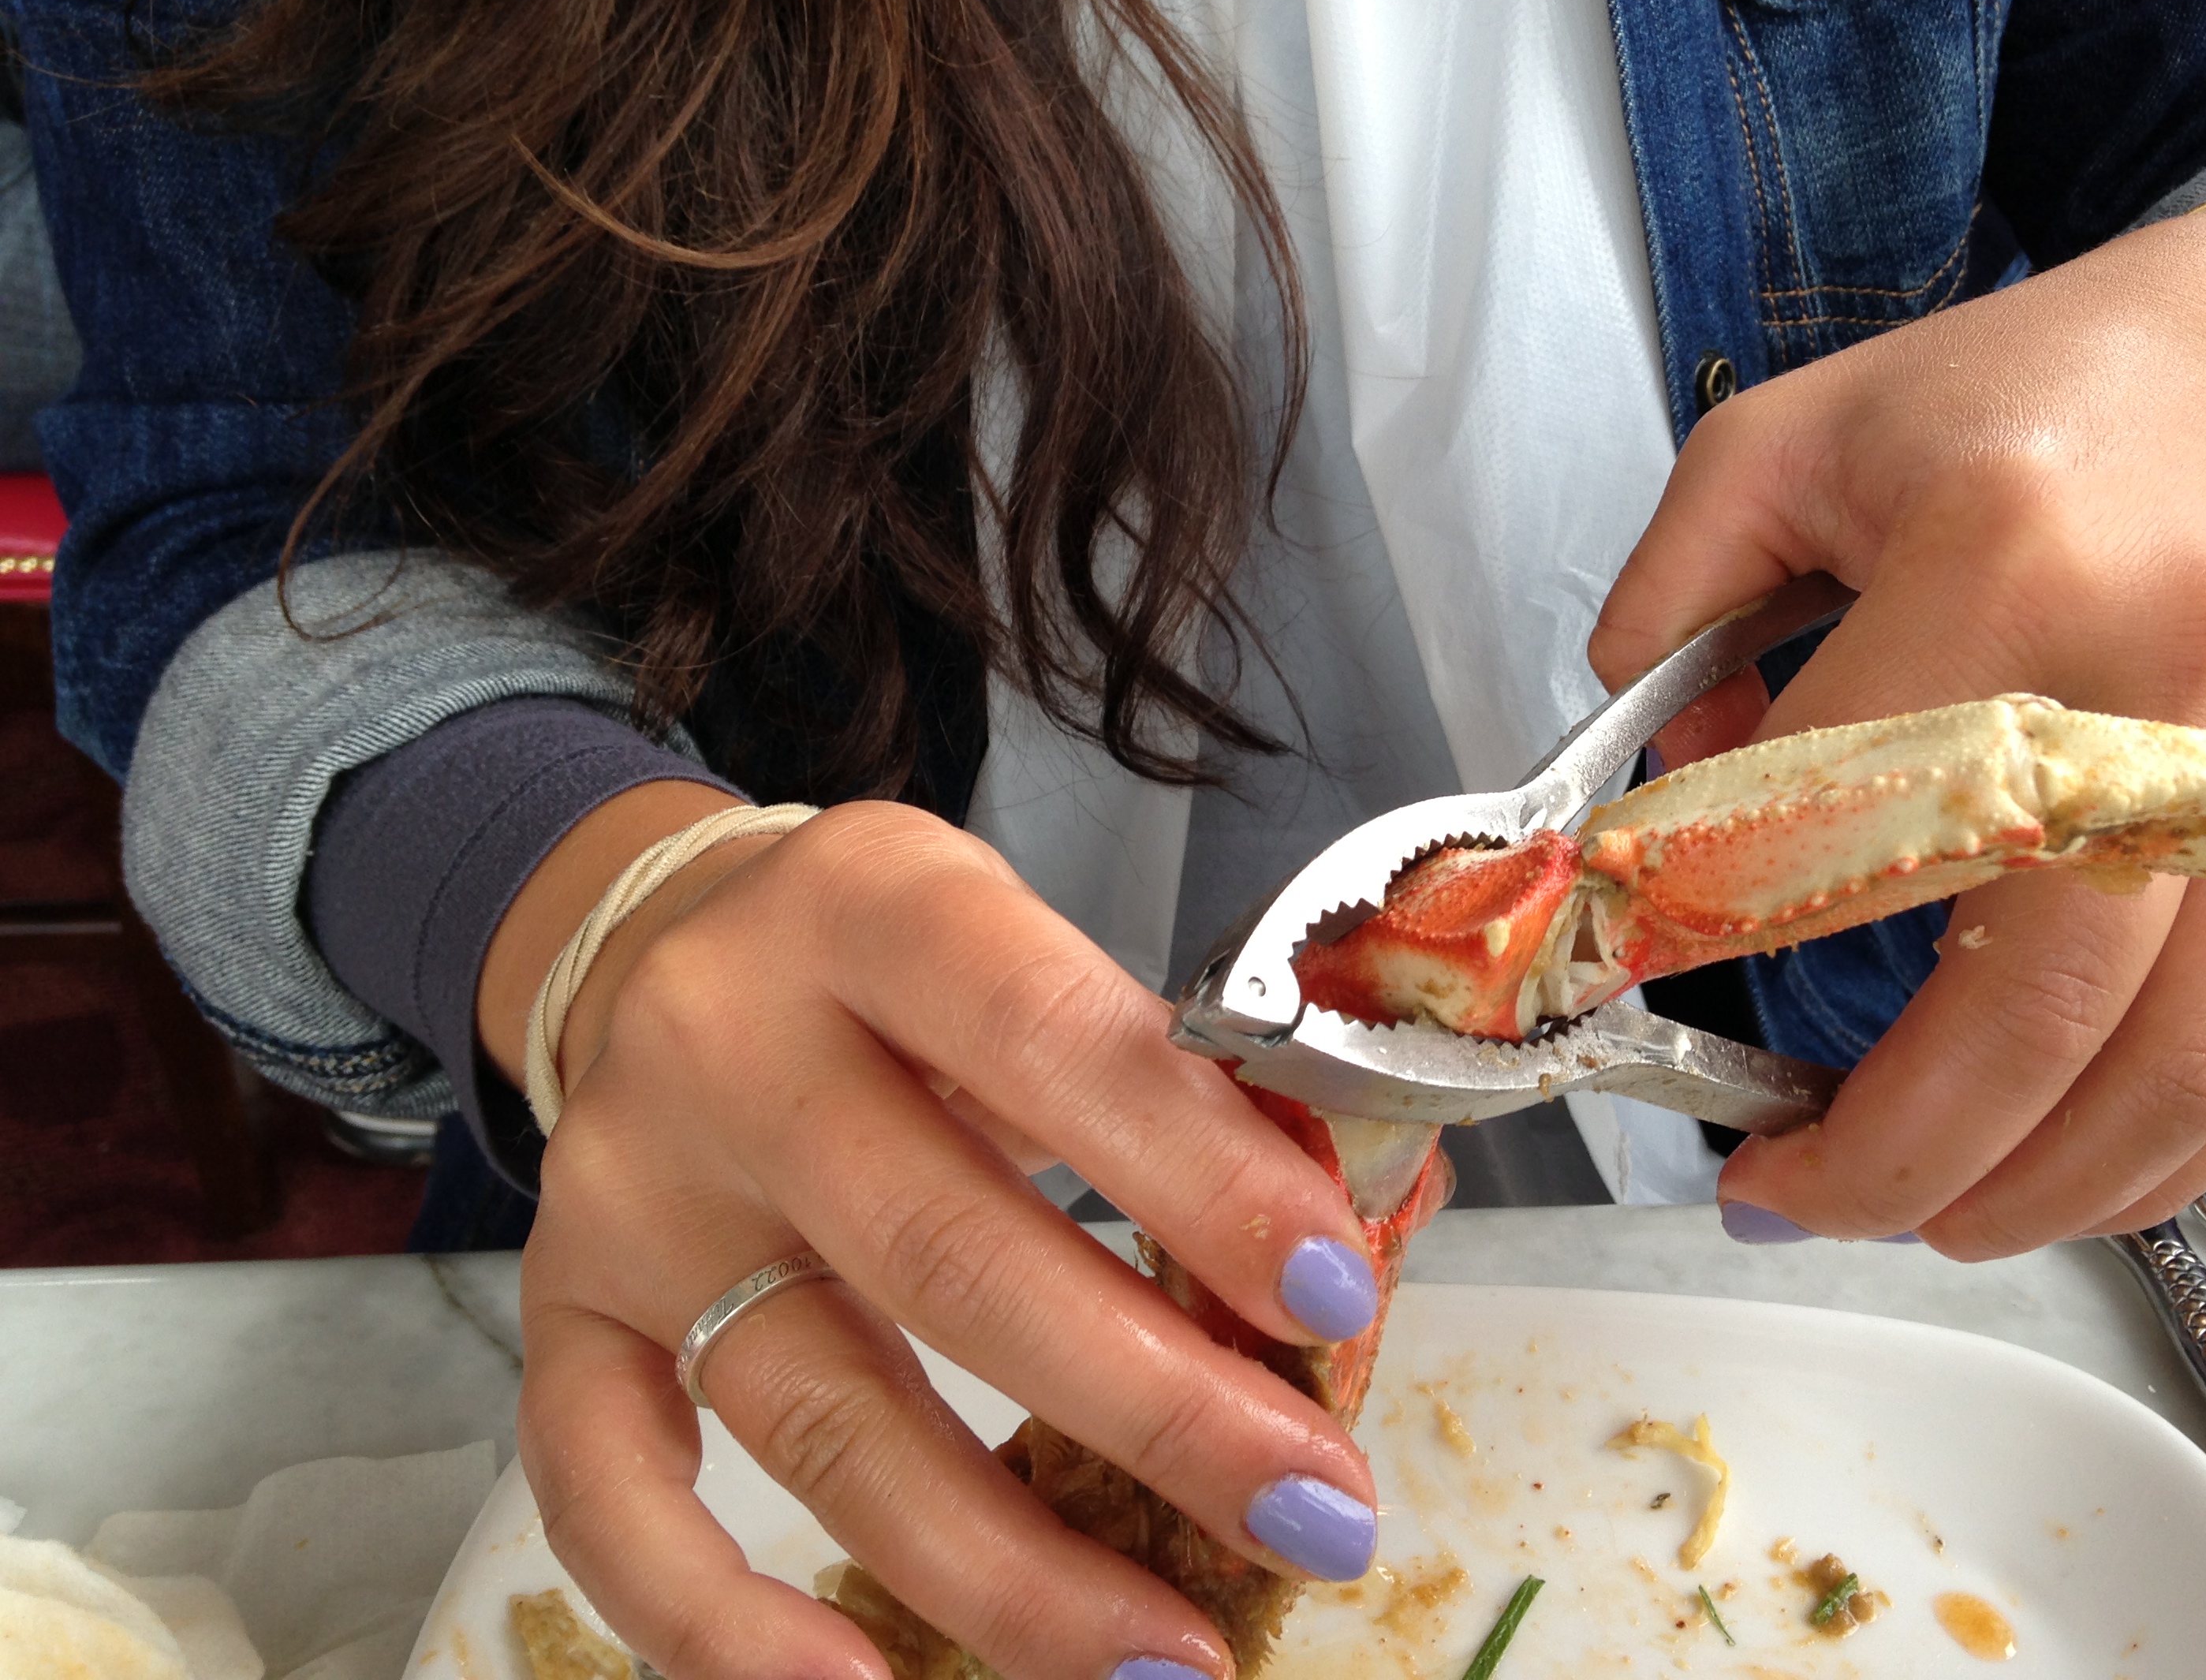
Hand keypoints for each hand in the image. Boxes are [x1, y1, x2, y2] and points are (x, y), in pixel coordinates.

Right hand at [483, 793, 1386, 1679]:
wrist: (662, 931)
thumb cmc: (903, 968)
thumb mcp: (1027, 947)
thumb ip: (1159, 1079)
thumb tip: (1334, 1259)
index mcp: (873, 906)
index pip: (1047, 1036)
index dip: (1197, 1172)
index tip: (1333, 1298)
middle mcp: (728, 1041)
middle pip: (946, 1253)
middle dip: (1156, 1408)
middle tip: (1315, 1517)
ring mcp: (631, 1192)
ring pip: (818, 1411)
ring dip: (1007, 1565)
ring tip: (1170, 1656)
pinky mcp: (565, 1308)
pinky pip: (608, 1494)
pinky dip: (719, 1620)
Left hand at [1591, 207, 2205, 1257]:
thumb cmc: (2021, 395)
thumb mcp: (1788, 437)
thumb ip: (1672, 604)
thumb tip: (1652, 800)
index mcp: (2006, 556)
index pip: (1831, 807)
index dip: (1711, 923)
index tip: (1623, 985)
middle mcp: (2161, 687)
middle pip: (2030, 993)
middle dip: (1886, 1139)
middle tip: (1773, 1187)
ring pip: (2169, 1061)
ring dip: (2025, 1186)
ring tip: (1896, 1214)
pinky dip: (2148, 1154)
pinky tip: (2042, 1182)